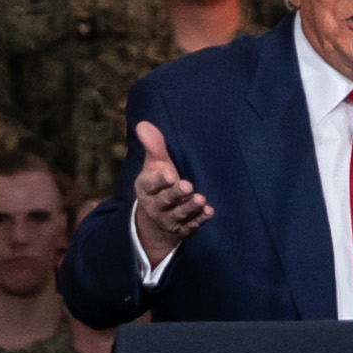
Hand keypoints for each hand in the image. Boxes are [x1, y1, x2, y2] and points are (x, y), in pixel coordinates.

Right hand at [129, 120, 212, 261]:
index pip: (150, 184)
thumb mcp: (155, 164)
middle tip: (188, 185)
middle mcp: (155, 205)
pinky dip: (199, 219)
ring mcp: (169, 219)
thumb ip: (153, 146)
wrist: (156, 220)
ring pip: (179, 214)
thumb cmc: (159, 183)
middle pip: (165, 200)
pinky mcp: (182, 229)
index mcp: (145, 188)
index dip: (159, 180)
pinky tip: (209, 211)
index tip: (169, 174)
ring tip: (201, 198)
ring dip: (190, 207)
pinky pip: (190, 226)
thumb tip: (143, 124)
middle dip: (175, 193)